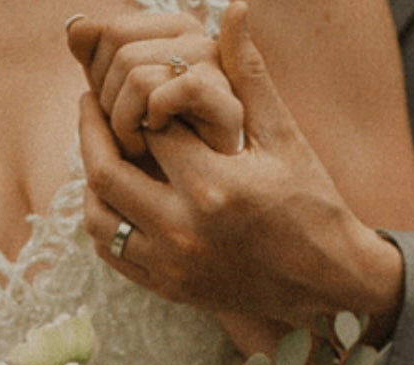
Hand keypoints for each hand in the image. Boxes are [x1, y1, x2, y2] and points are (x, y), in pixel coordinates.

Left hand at [77, 3, 403, 337]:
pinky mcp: (167, 288)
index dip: (137, 100)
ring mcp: (171, 265)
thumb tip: (234, 9)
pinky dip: (104, 221)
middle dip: (91, 130)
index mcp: (213, 185)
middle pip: (107, 172)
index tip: (131, 83)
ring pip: (99, 218)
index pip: (149, 127)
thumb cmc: (312, 203)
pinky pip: (112, 253)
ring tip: (98, 150)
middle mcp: (184, 230)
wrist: (325, 281)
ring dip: (90, 181)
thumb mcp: (284, 138)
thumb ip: (249, 76)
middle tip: (88, 103)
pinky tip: (114, 195)